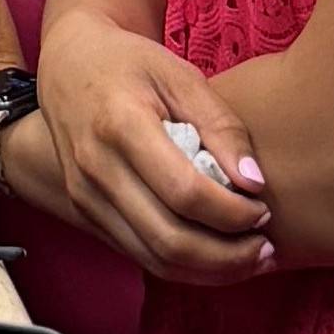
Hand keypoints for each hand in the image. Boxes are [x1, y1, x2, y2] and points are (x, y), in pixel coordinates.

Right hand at [36, 12, 270, 280]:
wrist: (67, 65)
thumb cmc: (130, 63)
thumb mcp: (180, 76)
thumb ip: (221, 126)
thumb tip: (254, 183)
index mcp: (120, 125)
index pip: (184, 193)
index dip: (233, 213)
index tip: (264, 208)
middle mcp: (95, 168)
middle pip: (169, 239)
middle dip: (228, 255)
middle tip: (266, 247)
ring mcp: (85, 196)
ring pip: (154, 259)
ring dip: (209, 270)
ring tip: (250, 258)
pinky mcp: (85, 211)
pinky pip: (139, 255)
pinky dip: (184, 266)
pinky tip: (216, 256)